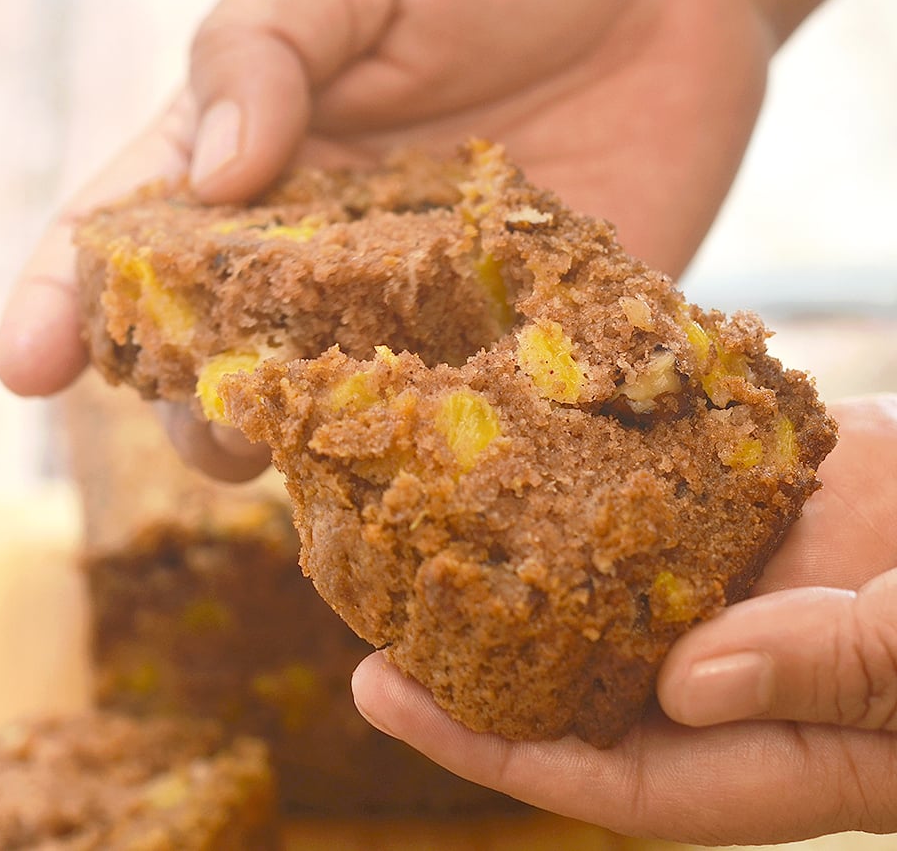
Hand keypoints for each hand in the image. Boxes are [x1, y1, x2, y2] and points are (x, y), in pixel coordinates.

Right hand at [0, 0, 833, 479]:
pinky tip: (433, 476)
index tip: (24, 367)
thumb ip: (264, 55)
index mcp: (256, 168)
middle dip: (196, 403)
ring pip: (329, 407)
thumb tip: (213, 176)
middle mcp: (321, 258)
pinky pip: (464, 411)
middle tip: (213, 421)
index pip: (131, 243)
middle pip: (222, 357)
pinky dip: (441, 449)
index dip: (66, 303)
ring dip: (306, 443)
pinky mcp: (514, 342)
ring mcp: (416, 311)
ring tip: (308, 458)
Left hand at [351, 395, 896, 844]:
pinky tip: (517, 424)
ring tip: (411, 504)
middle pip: (564, 669)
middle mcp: (716, 665)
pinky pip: (649, 491)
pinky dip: (588, 465)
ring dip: (509, 546)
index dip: (484, 742)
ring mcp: (723, 580)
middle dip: (465, 644)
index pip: (595, 765)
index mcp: (757, 743)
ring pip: (592, 575)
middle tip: (360, 591)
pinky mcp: (740, 504)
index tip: (385, 695)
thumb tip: (686, 682)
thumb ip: (829, 670)